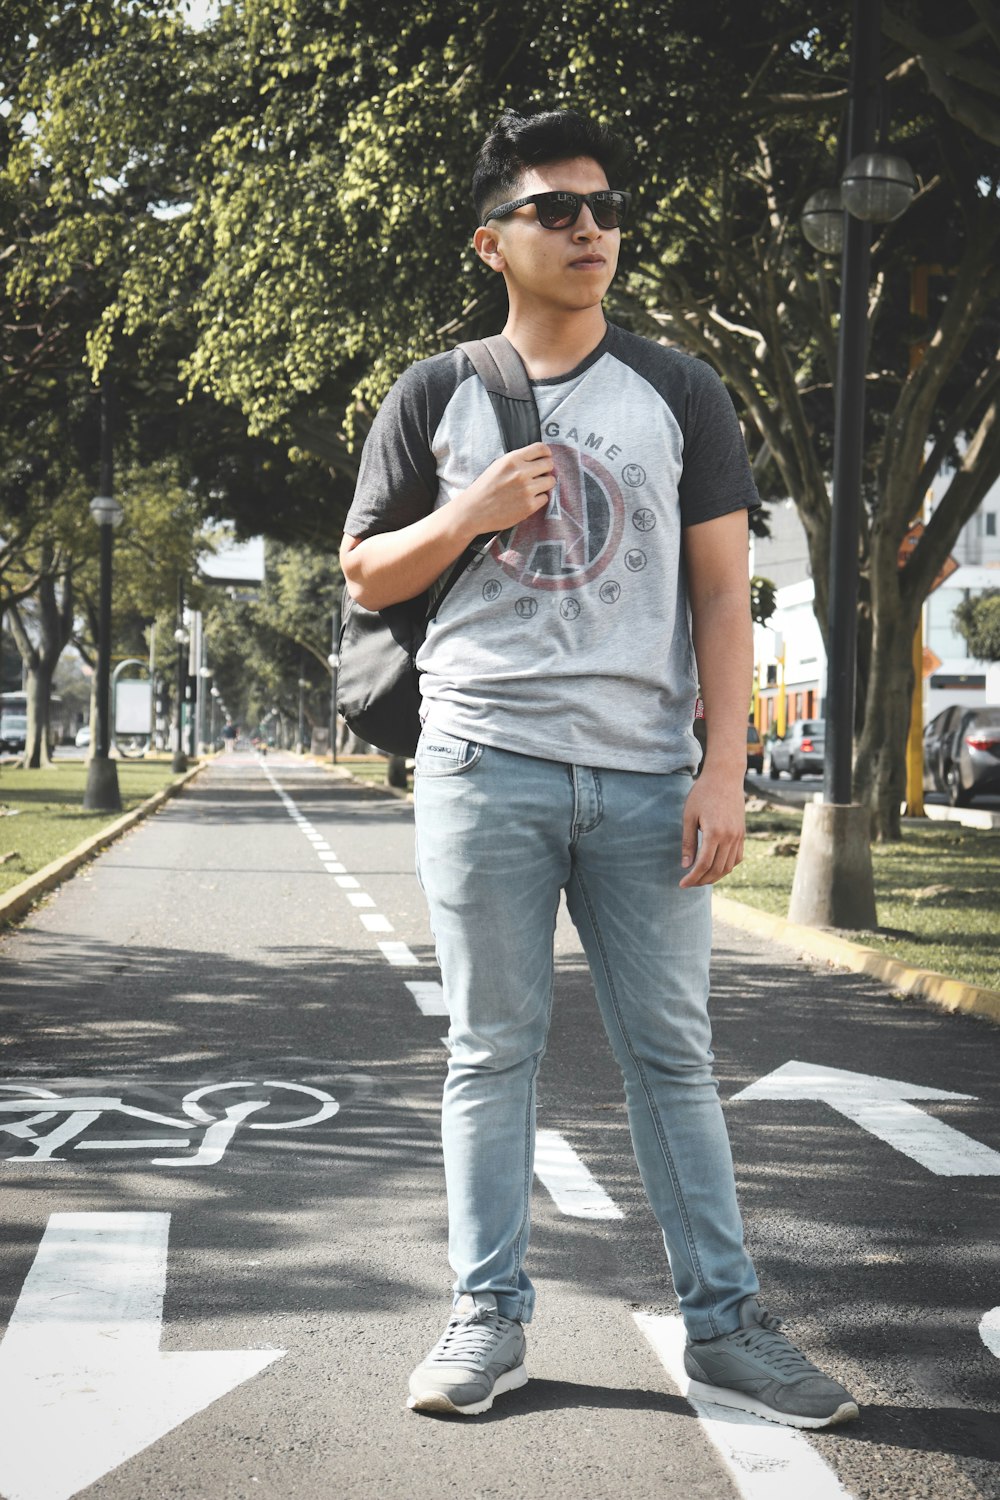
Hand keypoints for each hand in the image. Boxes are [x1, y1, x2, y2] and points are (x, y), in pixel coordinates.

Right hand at [458, 443, 555, 534]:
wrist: (473, 511)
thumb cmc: (485, 488)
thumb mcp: (498, 466)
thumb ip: (518, 461)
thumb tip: (540, 458)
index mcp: (512, 460)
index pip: (541, 448)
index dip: (546, 453)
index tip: (545, 458)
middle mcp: (521, 473)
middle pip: (549, 464)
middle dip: (546, 469)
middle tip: (539, 475)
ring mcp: (526, 490)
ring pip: (550, 481)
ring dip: (544, 484)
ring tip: (532, 489)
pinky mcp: (529, 506)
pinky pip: (545, 498)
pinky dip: (538, 499)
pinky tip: (527, 500)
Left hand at [679, 766, 745, 887]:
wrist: (725, 777)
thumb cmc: (703, 793)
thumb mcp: (689, 816)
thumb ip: (688, 842)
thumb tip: (685, 865)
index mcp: (714, 833)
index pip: (704, 865)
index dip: (693, 877)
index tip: (682, 884)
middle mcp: (730, 837)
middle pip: (717, 869)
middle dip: (702, 880)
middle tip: (689, 883)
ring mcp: (738, 836)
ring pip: (729, 866)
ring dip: (715, 876)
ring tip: (700, 878)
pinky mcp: (742, 834)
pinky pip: (737, 858)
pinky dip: (726, 867)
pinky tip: (715, 867)